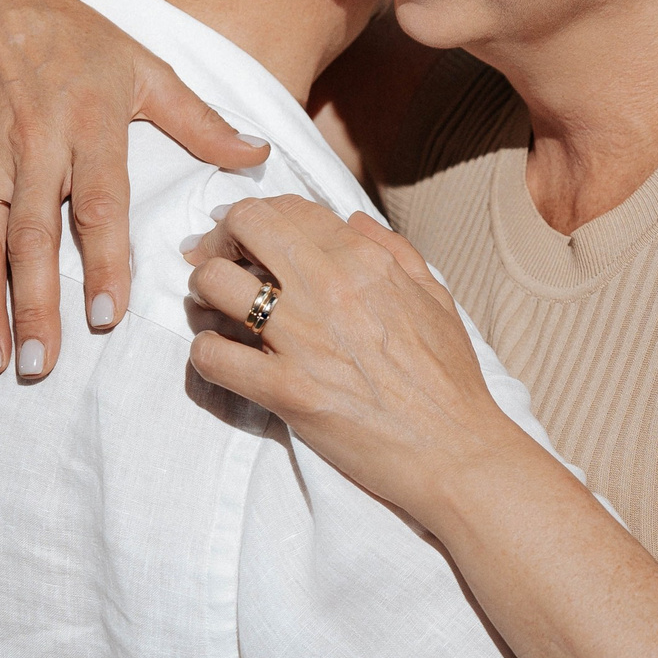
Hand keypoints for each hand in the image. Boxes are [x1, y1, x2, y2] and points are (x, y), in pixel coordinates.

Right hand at [0, 0, 266, 380]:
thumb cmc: (81, 39)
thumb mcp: (147, 67)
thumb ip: (202, 120)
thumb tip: (260, 155)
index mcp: (90, 125)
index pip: (98, 204)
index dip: (102, 261)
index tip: (106, 317)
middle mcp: (34, 146)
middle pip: (33, 235)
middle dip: (34, 305)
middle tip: (40, 368)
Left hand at [186, 196, 531, 517]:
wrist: (455, 449)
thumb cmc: (448, 379)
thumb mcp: (435, 298)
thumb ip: (395, 251)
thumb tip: (351, 221)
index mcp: (366, 261)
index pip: (289, 208)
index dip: (259, 217)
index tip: (248, 239)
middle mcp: (329, 287)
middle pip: (243, 224)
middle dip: (220, 238)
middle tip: (219, 264)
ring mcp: (302, 338)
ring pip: (213, 283)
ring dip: (203, 293)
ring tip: (213, 311)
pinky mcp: (284, 390)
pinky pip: (213, 357)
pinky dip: (206, 354)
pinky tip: (222, 359)